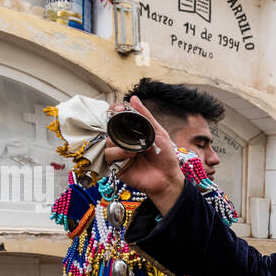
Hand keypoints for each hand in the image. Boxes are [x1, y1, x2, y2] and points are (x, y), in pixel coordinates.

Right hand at [101, 95, 184, 213]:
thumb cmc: (164, 157)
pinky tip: (131, 155)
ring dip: (119, 142)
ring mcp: (119, 154)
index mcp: (132, 133)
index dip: (114, 111)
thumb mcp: (158, 132)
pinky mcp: (117, 167)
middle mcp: (124, 142)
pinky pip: (109, 156)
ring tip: (134, 148)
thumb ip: (145, 116)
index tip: (118, 108)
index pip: (117, 119)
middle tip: (121, 124)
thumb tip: (133, 98)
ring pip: (107, 142)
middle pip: (110, 129)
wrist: (168, 178)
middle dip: (114, 125)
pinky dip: (118, 153)